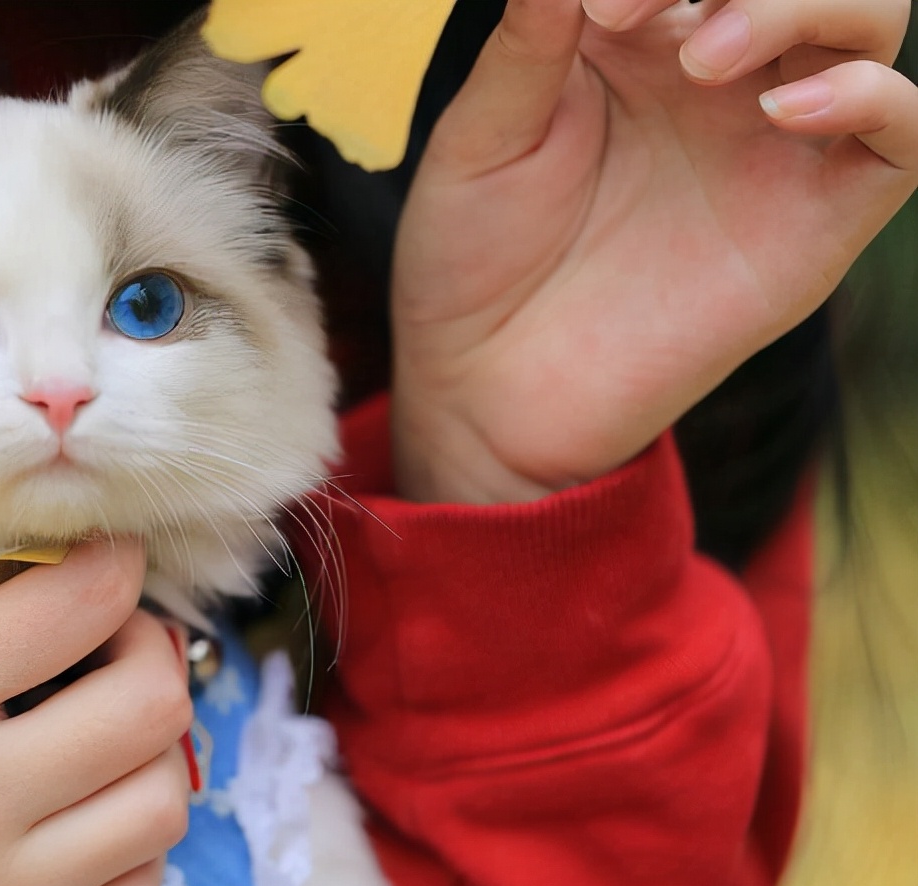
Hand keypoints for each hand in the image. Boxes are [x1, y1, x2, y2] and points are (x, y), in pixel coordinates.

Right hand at [0, 539, 192, 885]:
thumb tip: (4, 523)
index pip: (83, 600)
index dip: (114, 563)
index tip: (108, 562)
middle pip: (150, 704)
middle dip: (154, 653)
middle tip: (122, 643)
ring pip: (159, 804)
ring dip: (156, 752)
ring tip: (115, 730)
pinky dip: (133, 845)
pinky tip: (94, 813)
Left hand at [391, 0, 917, 503]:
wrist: (486, 386)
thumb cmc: (473, 260)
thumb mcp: (482, 137)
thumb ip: (534, 38)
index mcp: (639, 41)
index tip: (598, 5)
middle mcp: (719, 80)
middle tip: (643, 14)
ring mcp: (773, 147)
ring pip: (869, 25)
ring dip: (804, 7)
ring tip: (706, 60)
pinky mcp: (812, 224)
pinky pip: (903, 138)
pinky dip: (874, 99)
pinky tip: (787, 110)